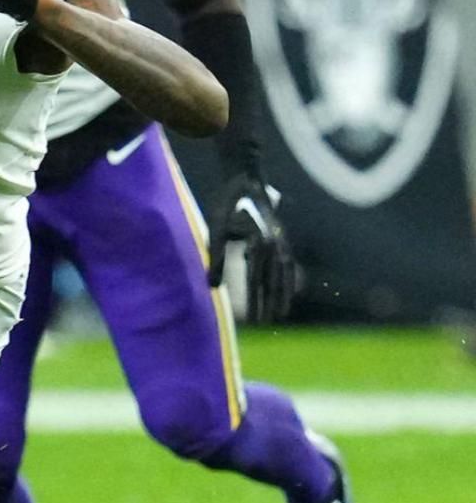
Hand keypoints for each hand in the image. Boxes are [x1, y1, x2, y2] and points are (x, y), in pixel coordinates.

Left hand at [208, 174, 303, 322]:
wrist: (247, 178)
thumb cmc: (227, 203)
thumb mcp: (216, 229)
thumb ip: (215, 258)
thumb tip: (213, 287)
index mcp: (259, 243)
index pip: (256, 280)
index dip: (254, 302)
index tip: (252, 321)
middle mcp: (275, 244)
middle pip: (273, 281)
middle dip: (270, 304)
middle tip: (266, 324)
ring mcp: (282, 241)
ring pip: (284, 274)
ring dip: (282, 295)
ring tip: (281, 313)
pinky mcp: (282, 237)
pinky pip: (288, 264)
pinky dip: (288, 279)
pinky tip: (287, 289)